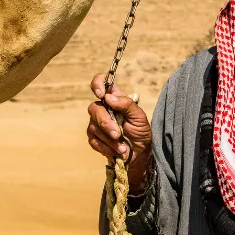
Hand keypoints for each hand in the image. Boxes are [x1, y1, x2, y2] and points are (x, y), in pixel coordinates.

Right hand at [87, 73, 152, 194]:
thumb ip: (126, 104)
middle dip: (105, 123)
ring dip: (109, 139)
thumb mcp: (139, 116)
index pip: (100, 82)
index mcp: (114, 98)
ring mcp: (96, 123)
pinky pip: (93, 141)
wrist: (141, 152)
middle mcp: (103, 108)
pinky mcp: (94, 138)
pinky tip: (117, 150)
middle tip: (118, 134)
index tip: (101, 95)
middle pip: (94, 109)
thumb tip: (108, 98)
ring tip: (122, 145)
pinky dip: (106, 147)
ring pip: (93, 127)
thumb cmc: (141, 131)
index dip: (98, 84)